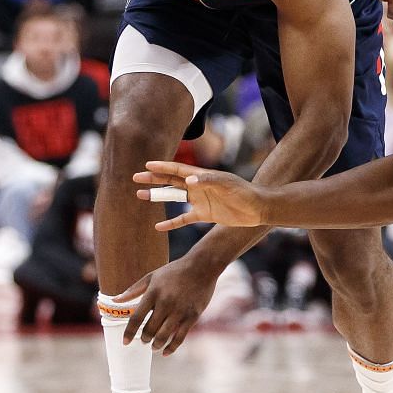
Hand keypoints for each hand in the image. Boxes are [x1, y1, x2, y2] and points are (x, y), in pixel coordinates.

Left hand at [118, 255, 225, 354]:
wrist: (202, 266)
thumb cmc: (175, 271)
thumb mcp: (152, 276)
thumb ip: (133, 290)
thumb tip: (114, 300)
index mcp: (153, 293)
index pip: (137, 318)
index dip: (129, 332)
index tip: (124, 342)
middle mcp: (165, 303)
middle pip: (150, 330)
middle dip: (144, 338)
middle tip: (144, 340)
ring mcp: (180, 310)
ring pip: (163, 336)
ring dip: (156, 345)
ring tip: (154, 346)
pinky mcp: (192, 316)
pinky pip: (180, 338)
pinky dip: (171, 348)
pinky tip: (166, 352)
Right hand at [133, 160, 267, 229]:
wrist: (257, 208)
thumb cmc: (243, 192)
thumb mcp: (226, 184)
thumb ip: (207, 180)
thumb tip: (188, 180)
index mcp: (201, 175)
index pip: (177, 170)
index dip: (162, 167)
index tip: (146, 165)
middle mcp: (198, 186)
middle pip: (171, 181)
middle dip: (153, 179)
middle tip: (135, 178)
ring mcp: (200, 200)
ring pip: (173, 198)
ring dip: (158, 197)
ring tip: (140, 196)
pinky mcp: (204, 215)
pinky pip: (183, 219)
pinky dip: (171, 223)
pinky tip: (158, 227)